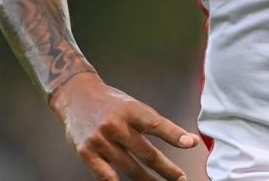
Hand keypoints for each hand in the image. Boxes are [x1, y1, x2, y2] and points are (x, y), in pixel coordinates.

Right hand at [49, 73, 198, 180]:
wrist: (76, 96)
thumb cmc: (111, 103)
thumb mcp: (133, 105)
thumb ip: (151, 122)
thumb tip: (181, 139)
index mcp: (131, 110)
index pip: (156, 124)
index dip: (175, 135)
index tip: (192, 143)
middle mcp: (116, 125)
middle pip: (146, 152)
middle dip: (166, 168)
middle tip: (180, 178)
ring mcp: (101, 140)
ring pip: (130, 167)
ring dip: (147, 179)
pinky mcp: (86, 153)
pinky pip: (106, 175)